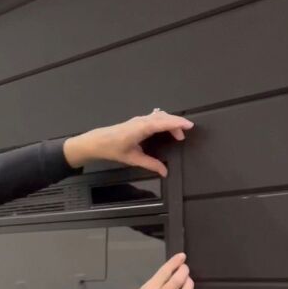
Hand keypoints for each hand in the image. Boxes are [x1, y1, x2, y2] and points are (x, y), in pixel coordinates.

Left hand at [63, 111, 193, 176]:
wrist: (98, 141)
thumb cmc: (114, 149)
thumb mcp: (133, 159)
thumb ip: (150, 164)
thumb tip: (165, 172)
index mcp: (141, 128)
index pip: (163, 123)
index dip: (177, 123)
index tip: (189, 125)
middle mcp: (141, 121)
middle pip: (163, 117)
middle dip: (176, 124)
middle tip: (185, 134)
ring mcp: (139, 119)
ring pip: (159, 116)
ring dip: (170, 122)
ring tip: (178, 134)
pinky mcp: (137, 121)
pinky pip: (154, 117)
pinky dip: (164, 121)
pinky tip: (166, 127)